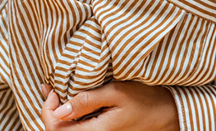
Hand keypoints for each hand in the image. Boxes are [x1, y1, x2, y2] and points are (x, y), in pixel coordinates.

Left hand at [39, 81, 178, 130]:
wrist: (168, 114)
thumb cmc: (147, 101)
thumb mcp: (117, 93)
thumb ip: (87, 100)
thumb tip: (59, 109)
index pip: (54, 128)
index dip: (47, 108)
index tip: (52, 89)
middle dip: (50, 110)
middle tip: (53, 88)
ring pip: (67, 130)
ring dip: (59, 113)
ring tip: (61, 92)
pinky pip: (79, 128)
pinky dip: (71, 116)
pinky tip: (75, 101)